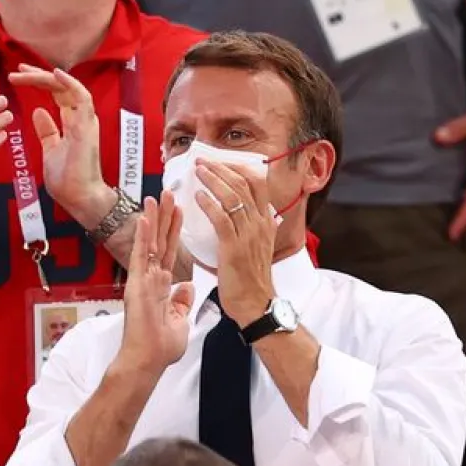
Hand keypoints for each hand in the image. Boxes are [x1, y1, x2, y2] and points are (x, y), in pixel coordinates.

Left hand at [10, 64, 115, 227]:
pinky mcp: (86, 128)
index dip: (40, 83)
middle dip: (39, 76)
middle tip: (17, 70)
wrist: (80, 198)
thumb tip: (37, 112)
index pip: (58, 94)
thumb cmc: (68, 179)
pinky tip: (54, 74)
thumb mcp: (50, 150)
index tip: (18, 76)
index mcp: (74, 124)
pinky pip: (82, 99)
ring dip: (48, 78)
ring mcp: (86, 122)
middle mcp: (82, 119)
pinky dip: (70, 84)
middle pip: (63, 88)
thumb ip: (47, 131)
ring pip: (71, 88)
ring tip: (25, 72)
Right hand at [117, 193, 193, 371]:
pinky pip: (140, 256)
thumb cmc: (161, 346)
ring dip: (154, 218)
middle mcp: (150, 278)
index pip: (170, 251)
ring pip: (149, 242)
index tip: (180, 210)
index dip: (175, 231)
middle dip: (165, 217)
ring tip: (156, 196)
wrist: (149, 360)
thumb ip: (181, 302)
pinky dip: (142, 236)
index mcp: (162, 285)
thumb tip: (186, 287)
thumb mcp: (179, 320)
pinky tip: (143, 218)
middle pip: (160, 241)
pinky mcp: (136, 284)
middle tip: (168, 192)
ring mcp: (142, 279)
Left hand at [195, 161, 277, 327]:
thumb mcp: (261, 248)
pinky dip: (209, 205)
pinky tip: (198, 197)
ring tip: (198, 172)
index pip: (258, 185)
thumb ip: (258, 230)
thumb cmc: (253, 280)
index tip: (222, 162)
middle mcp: (260, 225)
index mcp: (266, 223)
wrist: (255, 303)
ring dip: (213, 181)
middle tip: (203, 162)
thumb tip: (258, 217)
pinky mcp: (234, 247)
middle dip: (222, 169)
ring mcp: (249, 235)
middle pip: (244, 185)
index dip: (239, 170)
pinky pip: (222, 219)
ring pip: (232, 197)